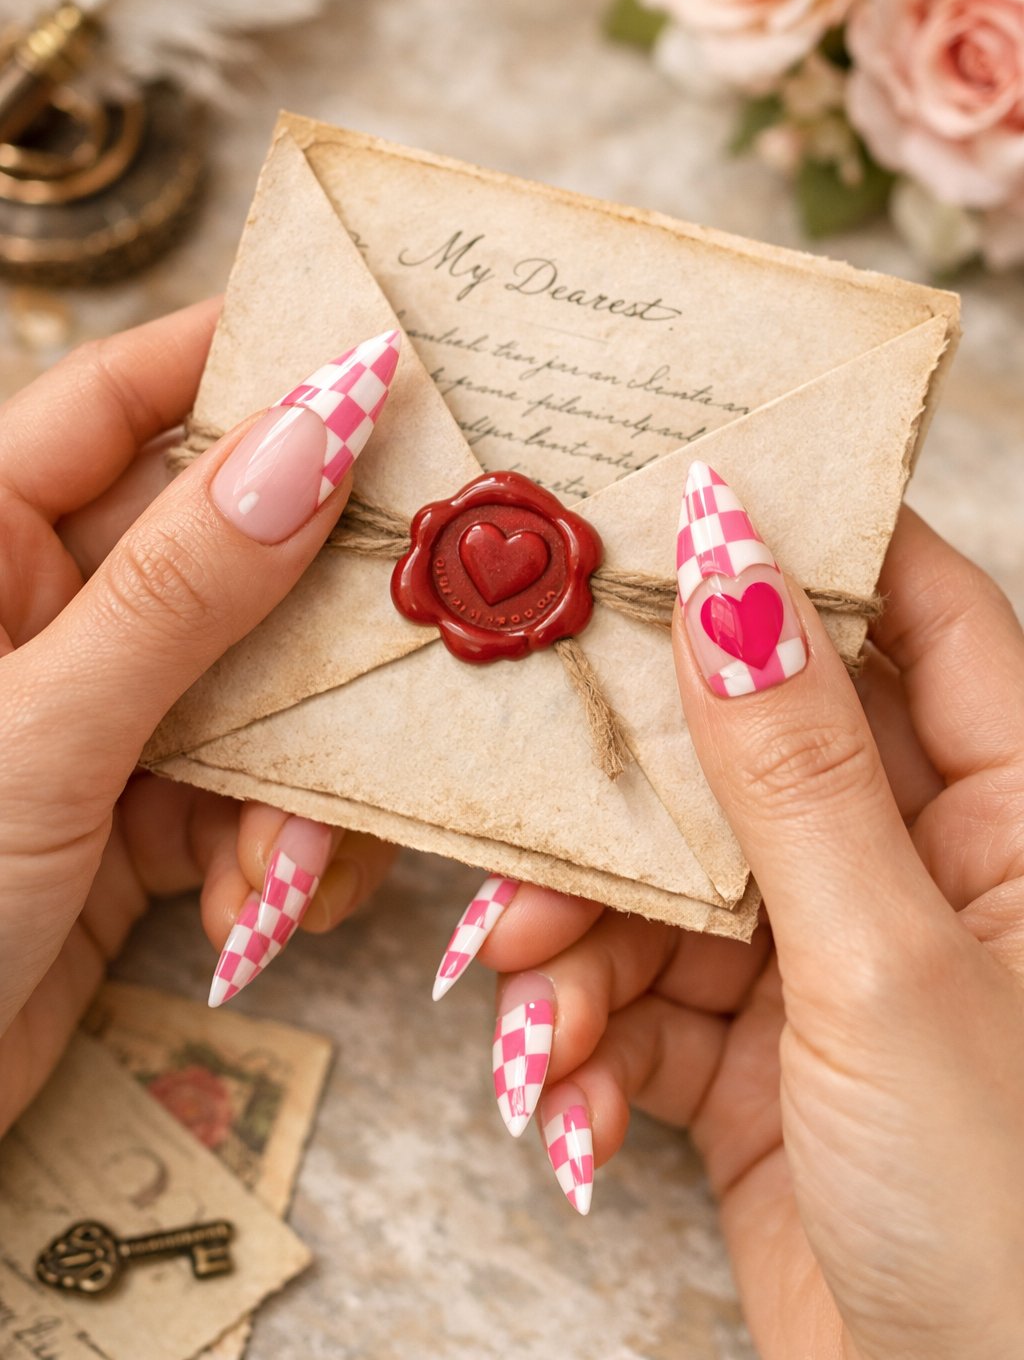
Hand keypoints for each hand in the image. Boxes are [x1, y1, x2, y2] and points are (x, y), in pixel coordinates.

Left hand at [0, 303, 399, 1132]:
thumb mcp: (42, 733)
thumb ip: (182, 587)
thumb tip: (318, 427)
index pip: (118, 401)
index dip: (241, 364)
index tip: (373, 354)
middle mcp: (39, 613)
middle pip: (219, 551)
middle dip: (310, 617)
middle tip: (411, 624)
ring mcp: (90, 714)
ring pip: (251, 684)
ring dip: (295, 775)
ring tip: (283, 865)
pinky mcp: (127, 814)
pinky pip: (240, 787)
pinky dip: (271, 847)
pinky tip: (257, 911)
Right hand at [434, 482, 1023, 1359]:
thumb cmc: (1007, 1214)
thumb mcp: (889, 969)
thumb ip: (794, 769)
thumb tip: (729, 563)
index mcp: (1013, 811)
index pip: (916, 615)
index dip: (804, 542)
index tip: (670, 493)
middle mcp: (921, 865)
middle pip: (749, 746)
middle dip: (624, 782)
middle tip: (515, 777)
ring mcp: (830, 961)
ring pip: (670, 880)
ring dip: (575, 933)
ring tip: (514, 988)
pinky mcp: (754, 1058)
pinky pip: (644, 999)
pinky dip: (583, 1035)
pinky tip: (552, 1093)